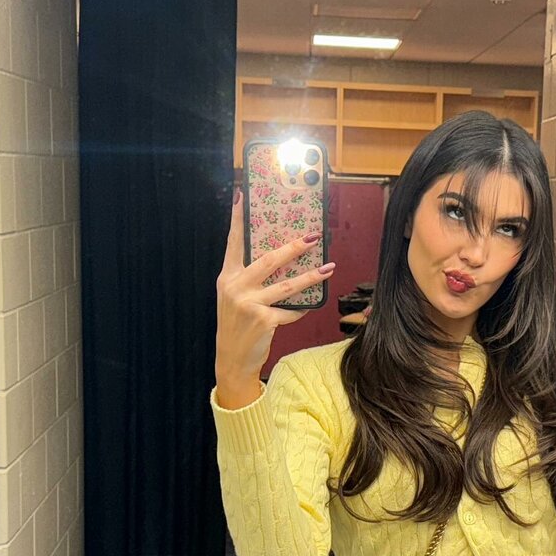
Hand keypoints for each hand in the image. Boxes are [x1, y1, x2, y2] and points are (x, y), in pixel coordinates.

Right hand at [215, 189, 335, 380]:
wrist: (231, 359)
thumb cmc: (237, 325)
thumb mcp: (235, 298)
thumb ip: (249, 279)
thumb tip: (278, 258)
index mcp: (227, 277)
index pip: (233, 243)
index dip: (238, 220)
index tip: (243, 196)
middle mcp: (235, 287)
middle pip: (269, 260)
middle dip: (294, 247)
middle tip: (313, 237)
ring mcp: (249, 304)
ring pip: (286, 285)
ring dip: (310, 276)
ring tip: (328, 268)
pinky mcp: (263, 320)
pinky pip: (290, 310)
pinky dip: (301, 309)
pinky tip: (310, 305)